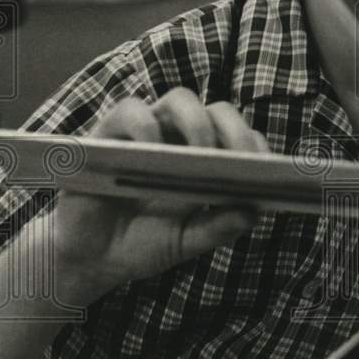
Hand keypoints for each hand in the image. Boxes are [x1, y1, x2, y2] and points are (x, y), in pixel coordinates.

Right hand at [52, 88, 269, 298]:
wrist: (90, 258)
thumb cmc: (143, 243)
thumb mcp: (187, 242)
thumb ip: (218, 228)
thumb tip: (252, 212)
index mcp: (206, 159)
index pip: (240, 136)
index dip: (256, 146)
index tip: (268, 169)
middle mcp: (180, 138)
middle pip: (217, 111)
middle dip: (236, 130)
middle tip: (242, 160)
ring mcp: (147, 132)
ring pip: (180, 100)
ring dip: (199, 121)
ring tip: (203, 153)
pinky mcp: (109, 134)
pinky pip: (131, 111)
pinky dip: (146, 124)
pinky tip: (154, 149)